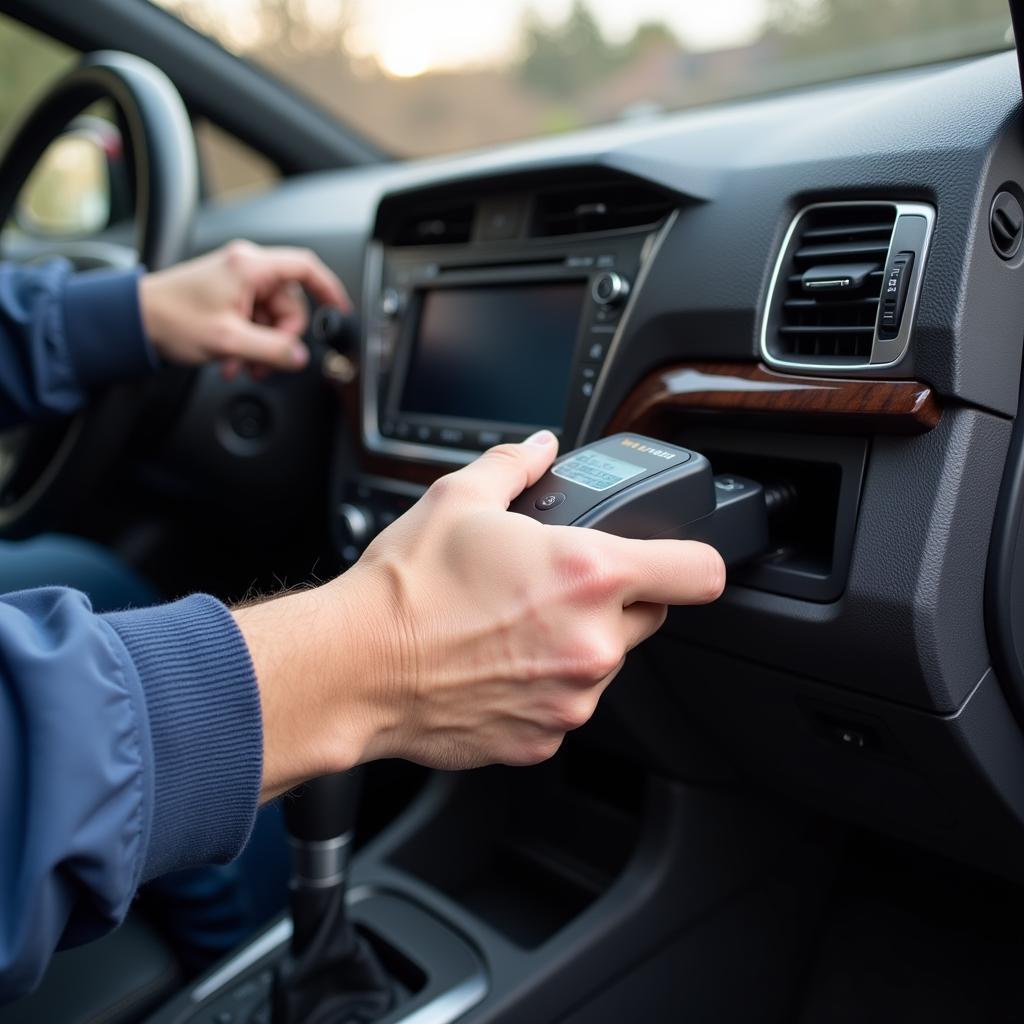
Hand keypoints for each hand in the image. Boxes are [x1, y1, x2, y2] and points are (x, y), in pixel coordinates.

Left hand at [138, 239, 348, 377]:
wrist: (131, 321)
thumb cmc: (169, 319)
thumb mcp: (229, 340)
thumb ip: (272, 350)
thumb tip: (299, 358)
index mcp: (249, 267)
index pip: (306, 268)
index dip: (329, 289)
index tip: (339, 311)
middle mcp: (244, 268)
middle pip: (290, 304)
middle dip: (281, 338)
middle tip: (265, 361)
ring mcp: (234, 282)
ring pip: (271, 317)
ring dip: (261, 346)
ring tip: (241, 365)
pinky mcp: (225, 296)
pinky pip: (253, 321)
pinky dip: (248, 342)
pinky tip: (232, 359)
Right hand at [233, 431, 726, 798]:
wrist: (355, 666)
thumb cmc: (405, 587)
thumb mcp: (461, 499)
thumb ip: (516, 465)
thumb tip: (539, 447)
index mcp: (589, 574)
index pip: (699, 572)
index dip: (694, 559)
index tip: (679, 558)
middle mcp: (593, 641)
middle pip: (649, 616)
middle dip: (616, 599)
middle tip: (556, 586)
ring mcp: (572, 698)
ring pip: (604, 662)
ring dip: (575, 643)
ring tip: (512, 626)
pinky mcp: (545, 738)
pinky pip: (565, 704)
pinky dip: (543, 686)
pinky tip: (495, 665)